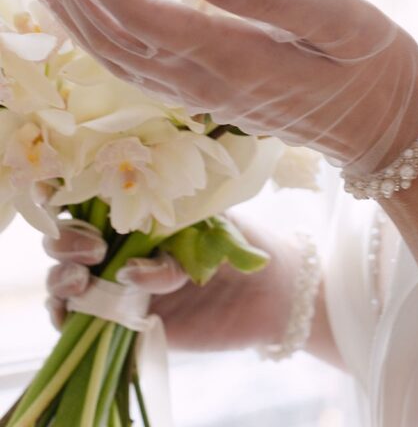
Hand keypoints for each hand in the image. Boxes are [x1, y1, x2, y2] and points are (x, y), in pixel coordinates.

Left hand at [23, 0, 417, 174]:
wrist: (386, 130)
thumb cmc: (373, 66)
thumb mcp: (340, 20)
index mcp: (232, 58)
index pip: (139, 16)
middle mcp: (204, 83)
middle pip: (114, 38)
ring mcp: (203, 95)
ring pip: (118, 59)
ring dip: (74, 18)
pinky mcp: (209, 96)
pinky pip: (137, 69)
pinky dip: (101, 41)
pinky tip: (89, 21)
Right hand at [43, 213, 302, 351]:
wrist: (270, 291)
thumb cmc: (241, 242)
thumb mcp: (207, 229)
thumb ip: (171, 245)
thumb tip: (130, 273)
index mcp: (136, 205)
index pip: (83, 193)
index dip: (58, 190)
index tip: (53, 194)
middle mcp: (119, 241)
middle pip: (64, 237)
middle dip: (64, 241)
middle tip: (94, 249)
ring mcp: (116, 281)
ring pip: (64, 279)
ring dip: (60, 279)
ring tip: (83, 282)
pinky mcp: (122, 320)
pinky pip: (78, 320)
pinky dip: (67, 316)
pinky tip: (76, 311)